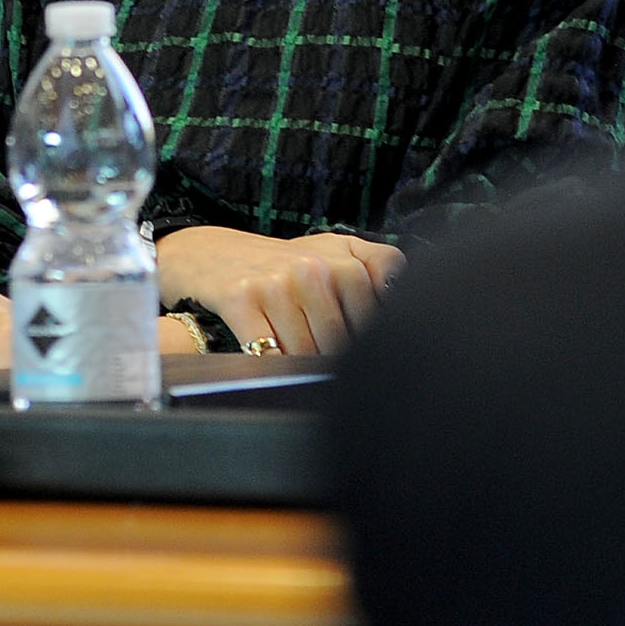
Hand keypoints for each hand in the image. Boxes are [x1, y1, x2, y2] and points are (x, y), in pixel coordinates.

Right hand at [153, 227, 403, 355]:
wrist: (211, 253)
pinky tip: (270, 363)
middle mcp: (315, 268)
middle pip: (342, 345)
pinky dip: (271, 367)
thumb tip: (413, 311)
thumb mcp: (335, 253)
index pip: (376, 322)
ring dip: (301, 369)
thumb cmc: (282, 263)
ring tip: (296, 366)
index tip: (363, 357)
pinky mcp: (241, 300)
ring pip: (306, 354)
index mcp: (346, 261)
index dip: (369, 348)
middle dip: (334, 365)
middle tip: (326, 373)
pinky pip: (267, 355)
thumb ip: (380, 269)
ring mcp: (278, 284)